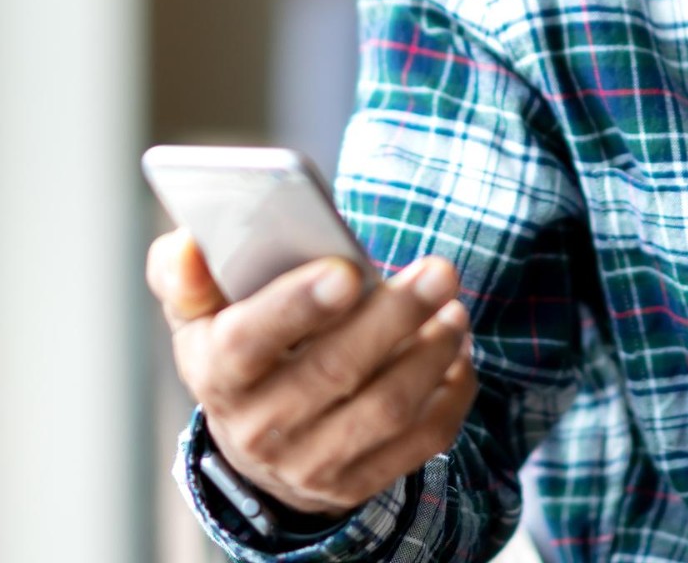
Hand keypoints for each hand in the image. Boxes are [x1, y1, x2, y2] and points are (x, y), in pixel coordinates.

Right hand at [146, 229, 476, 517]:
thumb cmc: (241, 345)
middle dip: (396, 316)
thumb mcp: (201, 311)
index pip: (246, 343)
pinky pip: (421, 441)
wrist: (258, 436)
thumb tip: (188, 245)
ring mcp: (311, 463)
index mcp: (218, 373)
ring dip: (432, 352)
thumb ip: (188, 273)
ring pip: (386, 408)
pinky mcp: (359, 481)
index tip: (346, 270)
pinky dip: (452, 392)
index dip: (295, 306)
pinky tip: (458, 349)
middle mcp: (260, 428)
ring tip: (455, 307)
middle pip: (334, 371)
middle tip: (440, 270)